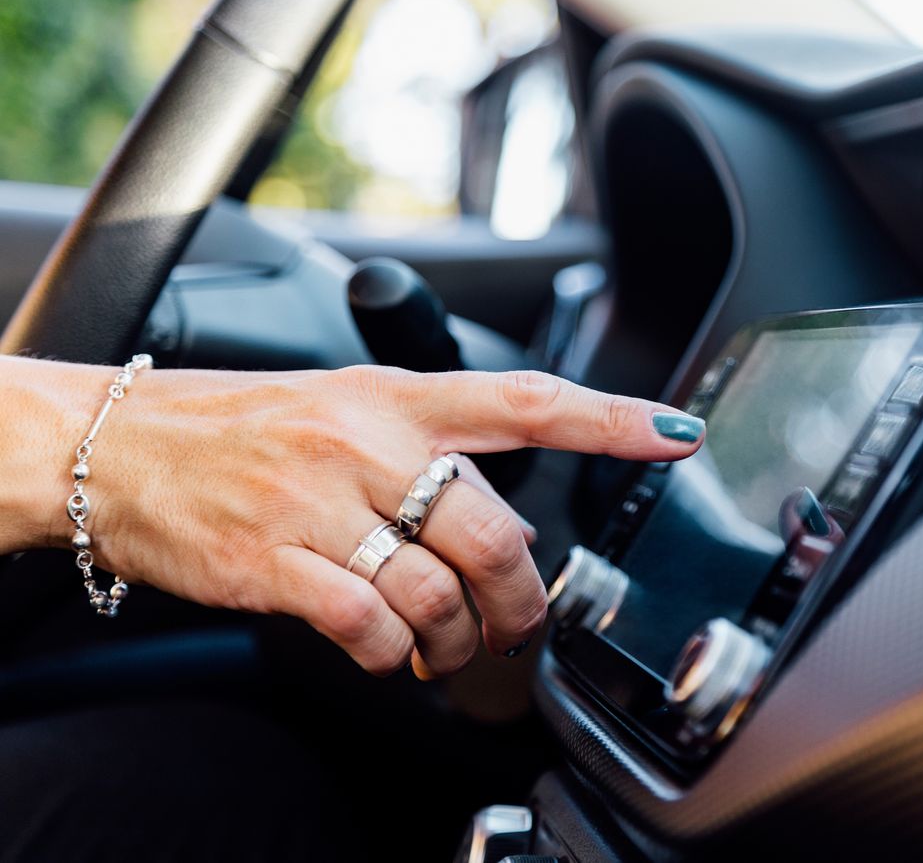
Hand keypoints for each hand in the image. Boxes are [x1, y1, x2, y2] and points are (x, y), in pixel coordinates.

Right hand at [44, 366, 704, 676]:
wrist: (117, 447)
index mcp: (393, 398)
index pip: (524, 400)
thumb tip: (502, 521)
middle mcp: (366, 445)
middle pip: (492, 533)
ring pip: (436, 592)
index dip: (609, 418)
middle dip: (521, 602)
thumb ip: (425, 449)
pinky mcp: (271, 564)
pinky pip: (366, 625)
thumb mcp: (340, 405)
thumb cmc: (237, 427)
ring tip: (444, 653)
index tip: (674, 433)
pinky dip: (393, 656)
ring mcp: (317, 505)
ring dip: (455, 644)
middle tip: (515, 626)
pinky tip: (388, 654)